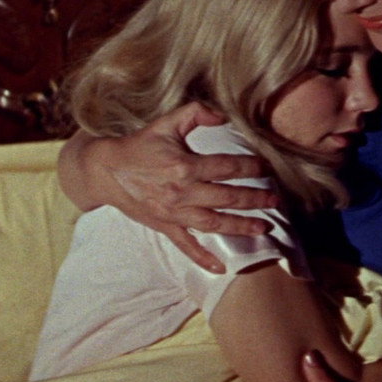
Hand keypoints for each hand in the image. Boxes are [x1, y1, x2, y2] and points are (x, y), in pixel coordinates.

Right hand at [61, 102, 274, 272]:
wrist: (106, 170)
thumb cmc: (139, 145)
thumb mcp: (166, 123)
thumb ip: (196, 113)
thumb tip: (223, 115)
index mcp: (185, 166)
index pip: (228, 167)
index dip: (251, 167)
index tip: (267, 168)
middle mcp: (182, 192)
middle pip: (228, 197)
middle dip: (255, 199)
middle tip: (276, 200)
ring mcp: (174, 213)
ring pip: (215, 223)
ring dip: (241, 226)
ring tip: (264, 227)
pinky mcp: (165, 226)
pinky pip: (186, 245)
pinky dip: (203, 258)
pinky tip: (221, 268)